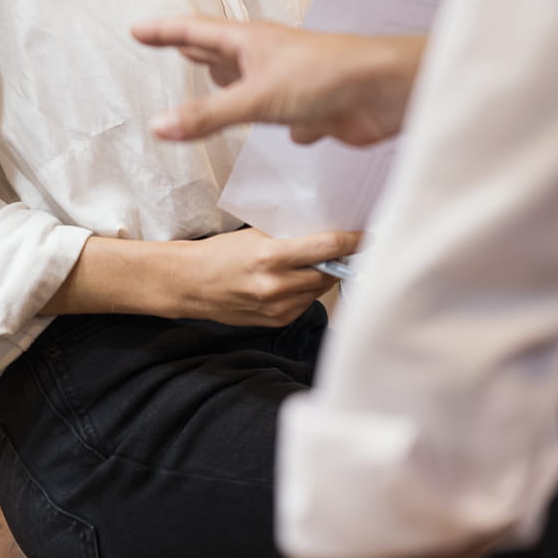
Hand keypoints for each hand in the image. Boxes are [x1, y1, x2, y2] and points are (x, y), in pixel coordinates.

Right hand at [132, 18, 423, 146]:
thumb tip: (157, 127)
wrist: (386, 92)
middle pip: (223, 53)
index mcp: (249, 43)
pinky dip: (287, 127)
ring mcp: (292, 83)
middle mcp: (268, 58)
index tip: (137, 30)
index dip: (164, 32)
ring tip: (217, 84)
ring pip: (254, 86)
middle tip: (175, 46)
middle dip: (197, 51)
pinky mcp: (315, 109)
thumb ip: (207, 116)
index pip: (194, 32)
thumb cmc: (325, 77)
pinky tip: (293, 135)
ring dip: (236, 90)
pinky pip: (291, 119)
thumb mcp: (255, 99)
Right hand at [158, 228, 361, 328]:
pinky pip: (305, 304)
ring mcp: (277, 307)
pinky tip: (288, 283)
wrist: (190, 283)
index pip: (327, 248)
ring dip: (319, 277)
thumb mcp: (254, 236)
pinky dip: (304, 292)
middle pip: (328, 272)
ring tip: (304, 266)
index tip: (368, 236)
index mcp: (271, 256)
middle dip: (336, 261)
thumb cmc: (219, 254)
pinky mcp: (277, 321)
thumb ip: (290, 239)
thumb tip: (326, 239)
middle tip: (337, 249)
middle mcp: (277, 285)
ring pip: (319, 290)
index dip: (353, 242)